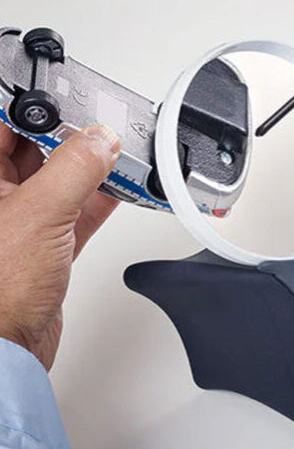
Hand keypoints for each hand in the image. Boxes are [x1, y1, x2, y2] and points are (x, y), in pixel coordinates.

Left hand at [0, 125, 119, 369]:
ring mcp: (19, 223)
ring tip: (120, 150)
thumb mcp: (37, 216)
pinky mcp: (45, 248)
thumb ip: (74, 170)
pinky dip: (103, 198)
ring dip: (91, 166)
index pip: (0, 122)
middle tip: (101, 119)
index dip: (29, 103)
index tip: (64, 91)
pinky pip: (78, 211)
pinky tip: (126, 186)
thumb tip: (100, 139)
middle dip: (69, 132)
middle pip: (31, 147)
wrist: (2, 356)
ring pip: (59, 179)